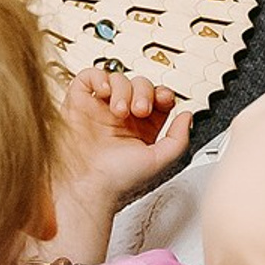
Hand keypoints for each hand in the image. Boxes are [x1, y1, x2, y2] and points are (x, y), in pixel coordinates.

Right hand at [62, 66, 192, 200]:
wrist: (88, 187)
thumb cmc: (118, 183)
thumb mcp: (160, 162)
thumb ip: (178, 138)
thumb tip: (187, 116)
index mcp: (141, 129)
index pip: (156, 99)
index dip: (162, 94)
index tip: (164, 100)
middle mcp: (121, 118)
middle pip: (140, 84)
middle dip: (144, 92)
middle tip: (140, 110)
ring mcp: (99, 110)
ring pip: (117, 79)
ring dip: (123, 90)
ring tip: (119, 111)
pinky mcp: (78, 104)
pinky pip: (89, 77)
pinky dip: (99, 78)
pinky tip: (105, 93)